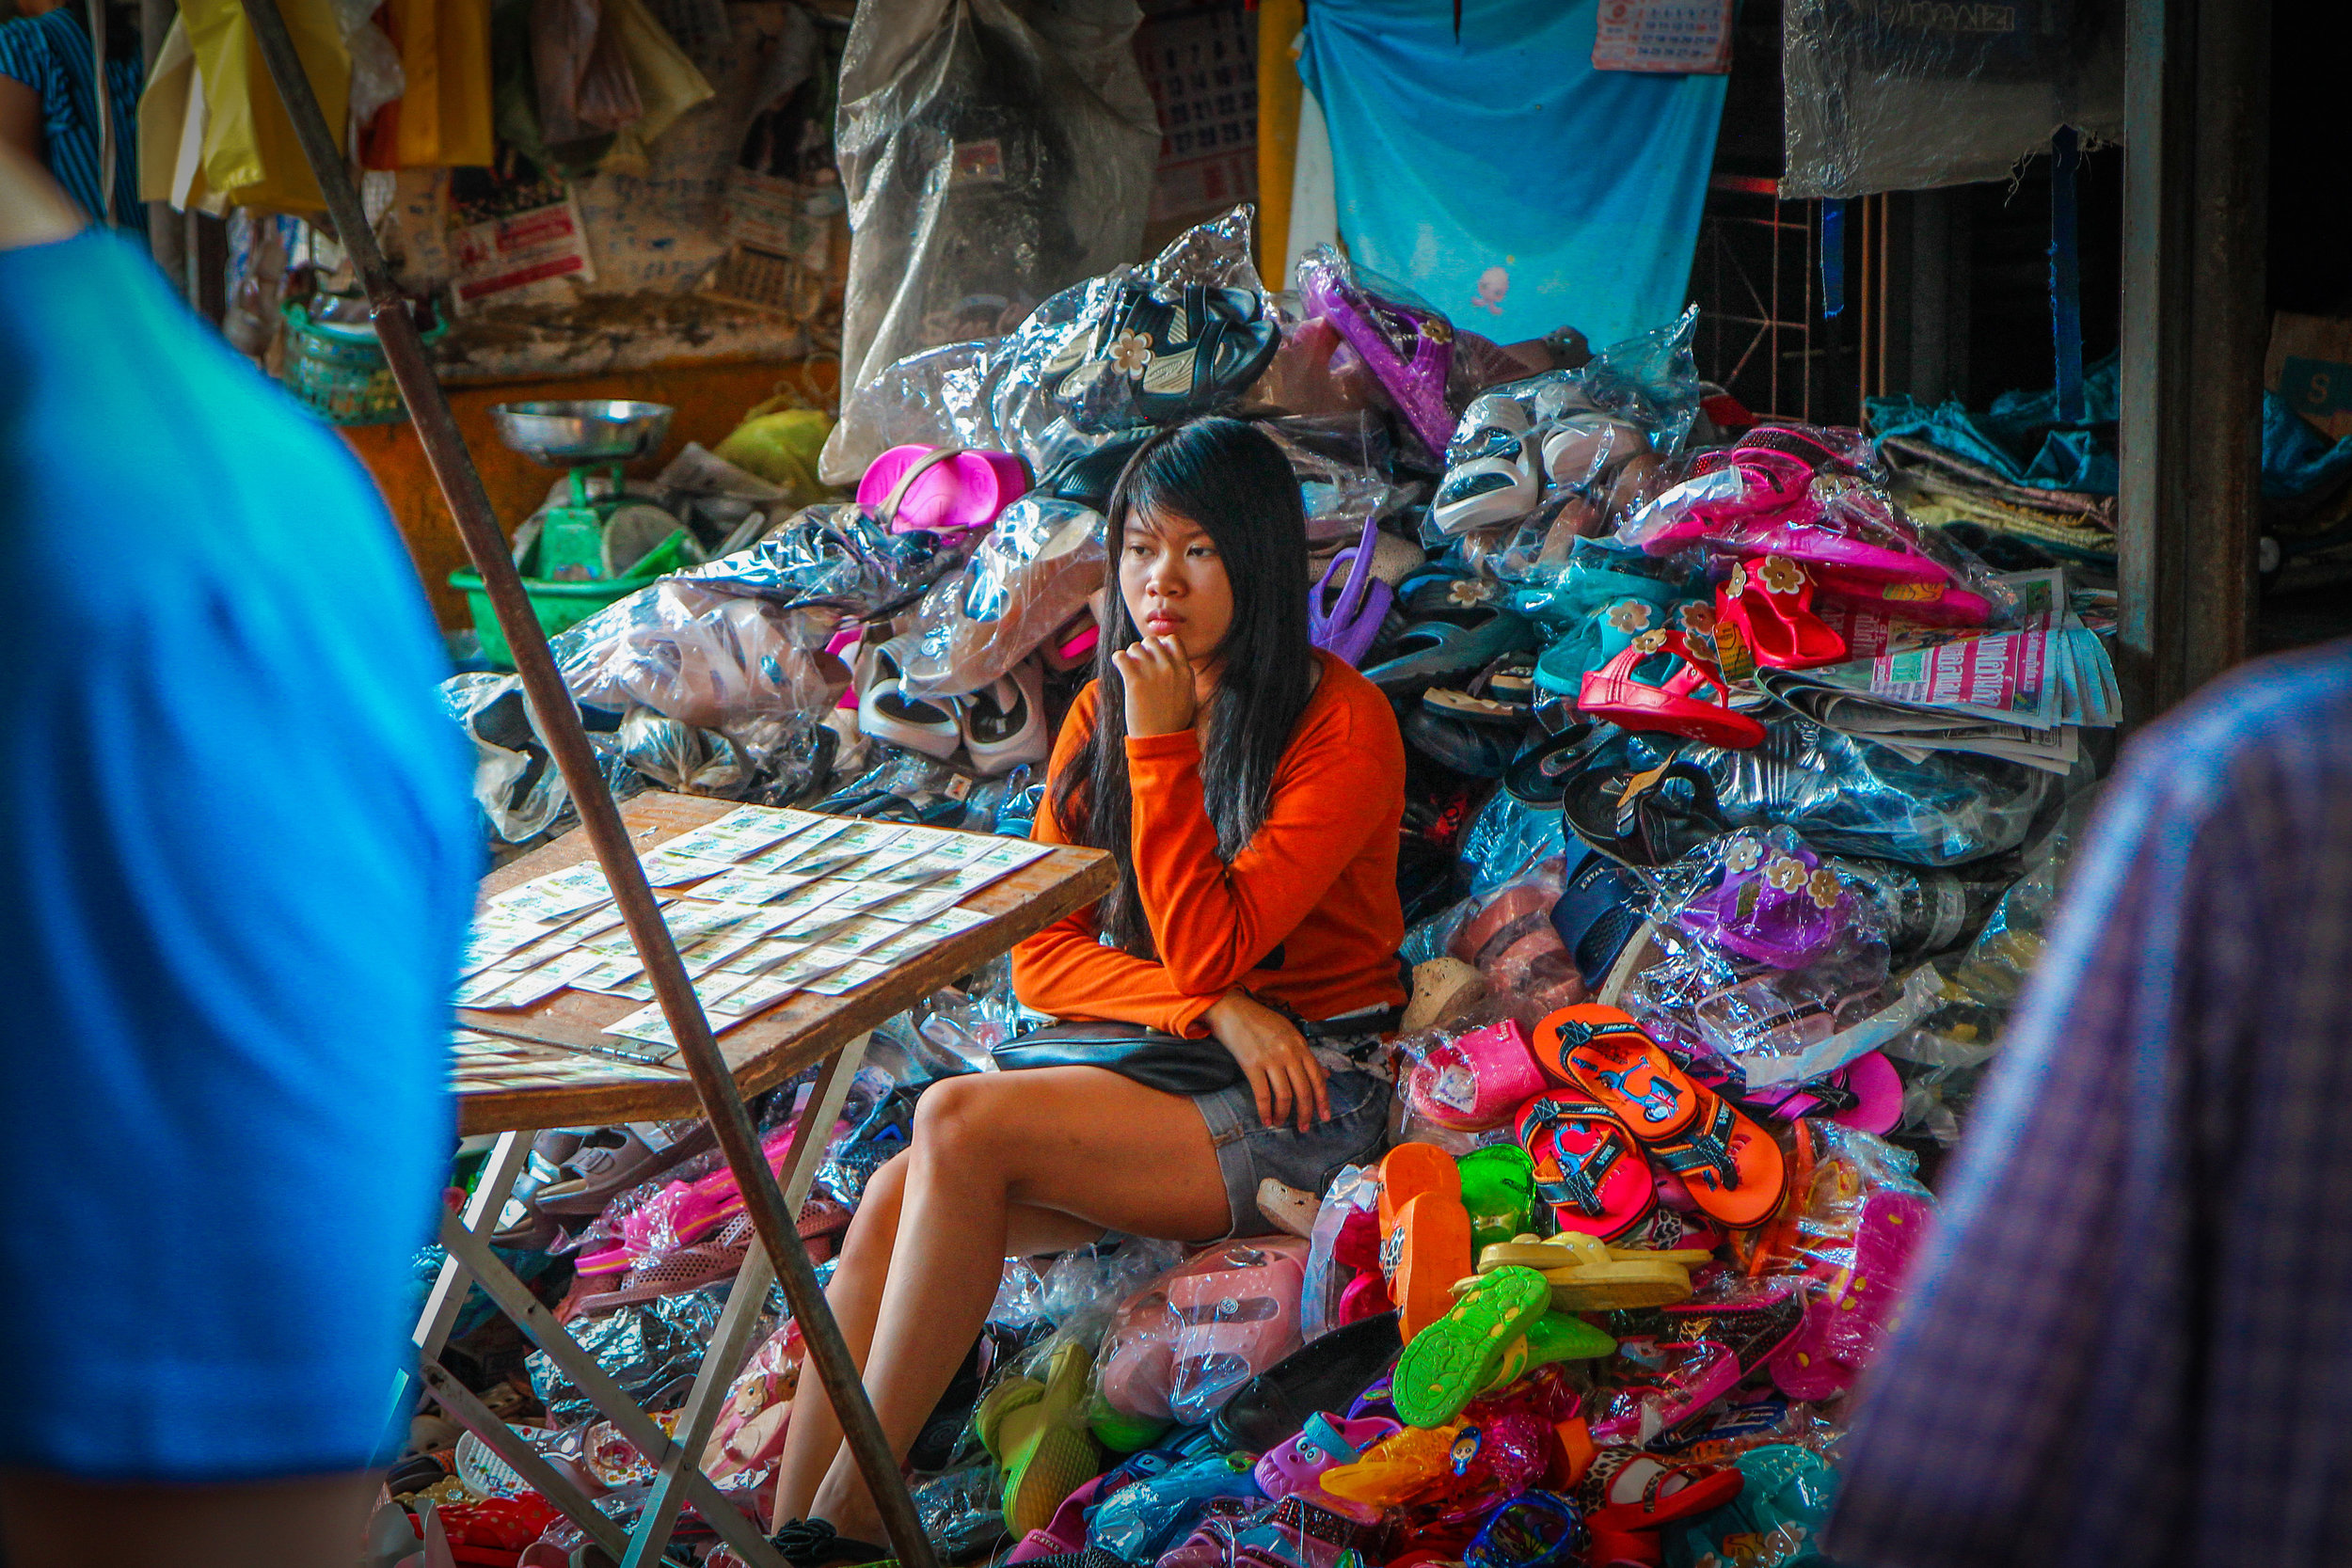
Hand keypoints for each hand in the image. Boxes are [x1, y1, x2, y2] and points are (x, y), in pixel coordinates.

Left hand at [1112, 635, 1197, 736]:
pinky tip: (1119, 666)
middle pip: (1151, 641)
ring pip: (1135, 647)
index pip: (1172, 640)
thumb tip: (1177, 661)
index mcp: (1184, 670)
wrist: (1161, 739)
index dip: (1161, 644)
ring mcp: (1152, 673)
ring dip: (1130, 655)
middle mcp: (1170, 668)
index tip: (1153, 654)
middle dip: (1143, 649)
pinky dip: (1117, 659)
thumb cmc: (1173, 721)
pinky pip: (1121, 656)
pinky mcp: (1135, 681)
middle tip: (1138, 663)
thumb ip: (1184, 675)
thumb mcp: (1188, 695)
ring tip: (1129, 668)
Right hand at [1205, 991, 1329, 1132]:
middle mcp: (1289, 1053)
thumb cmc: (1259, 1019)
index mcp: (1300, 1045)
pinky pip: (1262, 1094)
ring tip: (1281, 1124)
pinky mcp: (1252, 1065)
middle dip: (1306, 1113)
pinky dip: (1265, 1110)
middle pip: (1303, 1090)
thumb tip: (1325, 1074)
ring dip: (1284, 1114)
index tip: (1325, 1116)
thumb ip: (1306, 1054)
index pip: (1318, 1077)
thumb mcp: (1288, 1031)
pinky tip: (1266, 1120)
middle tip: (1304, 1127)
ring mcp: (1271, 1059)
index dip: (1322, 1099)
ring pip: (1285, 1095)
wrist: (1231, 1009)